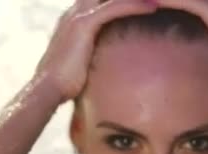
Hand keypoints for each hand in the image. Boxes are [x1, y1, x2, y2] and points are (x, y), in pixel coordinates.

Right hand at [35, 0, 156, 101]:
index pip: (99, 1)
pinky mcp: (84, 25)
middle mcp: (73, 13)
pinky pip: (114, 8)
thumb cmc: (63, 84)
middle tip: (155, 0)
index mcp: (72, 20)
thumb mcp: (79, 65)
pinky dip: (134, 6)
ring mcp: (77, 17)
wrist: (47, 91)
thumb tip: (103, 68)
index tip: (144, 4)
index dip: (119, 2)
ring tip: (160, 0)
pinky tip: (153, 7)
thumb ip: (91, 58)